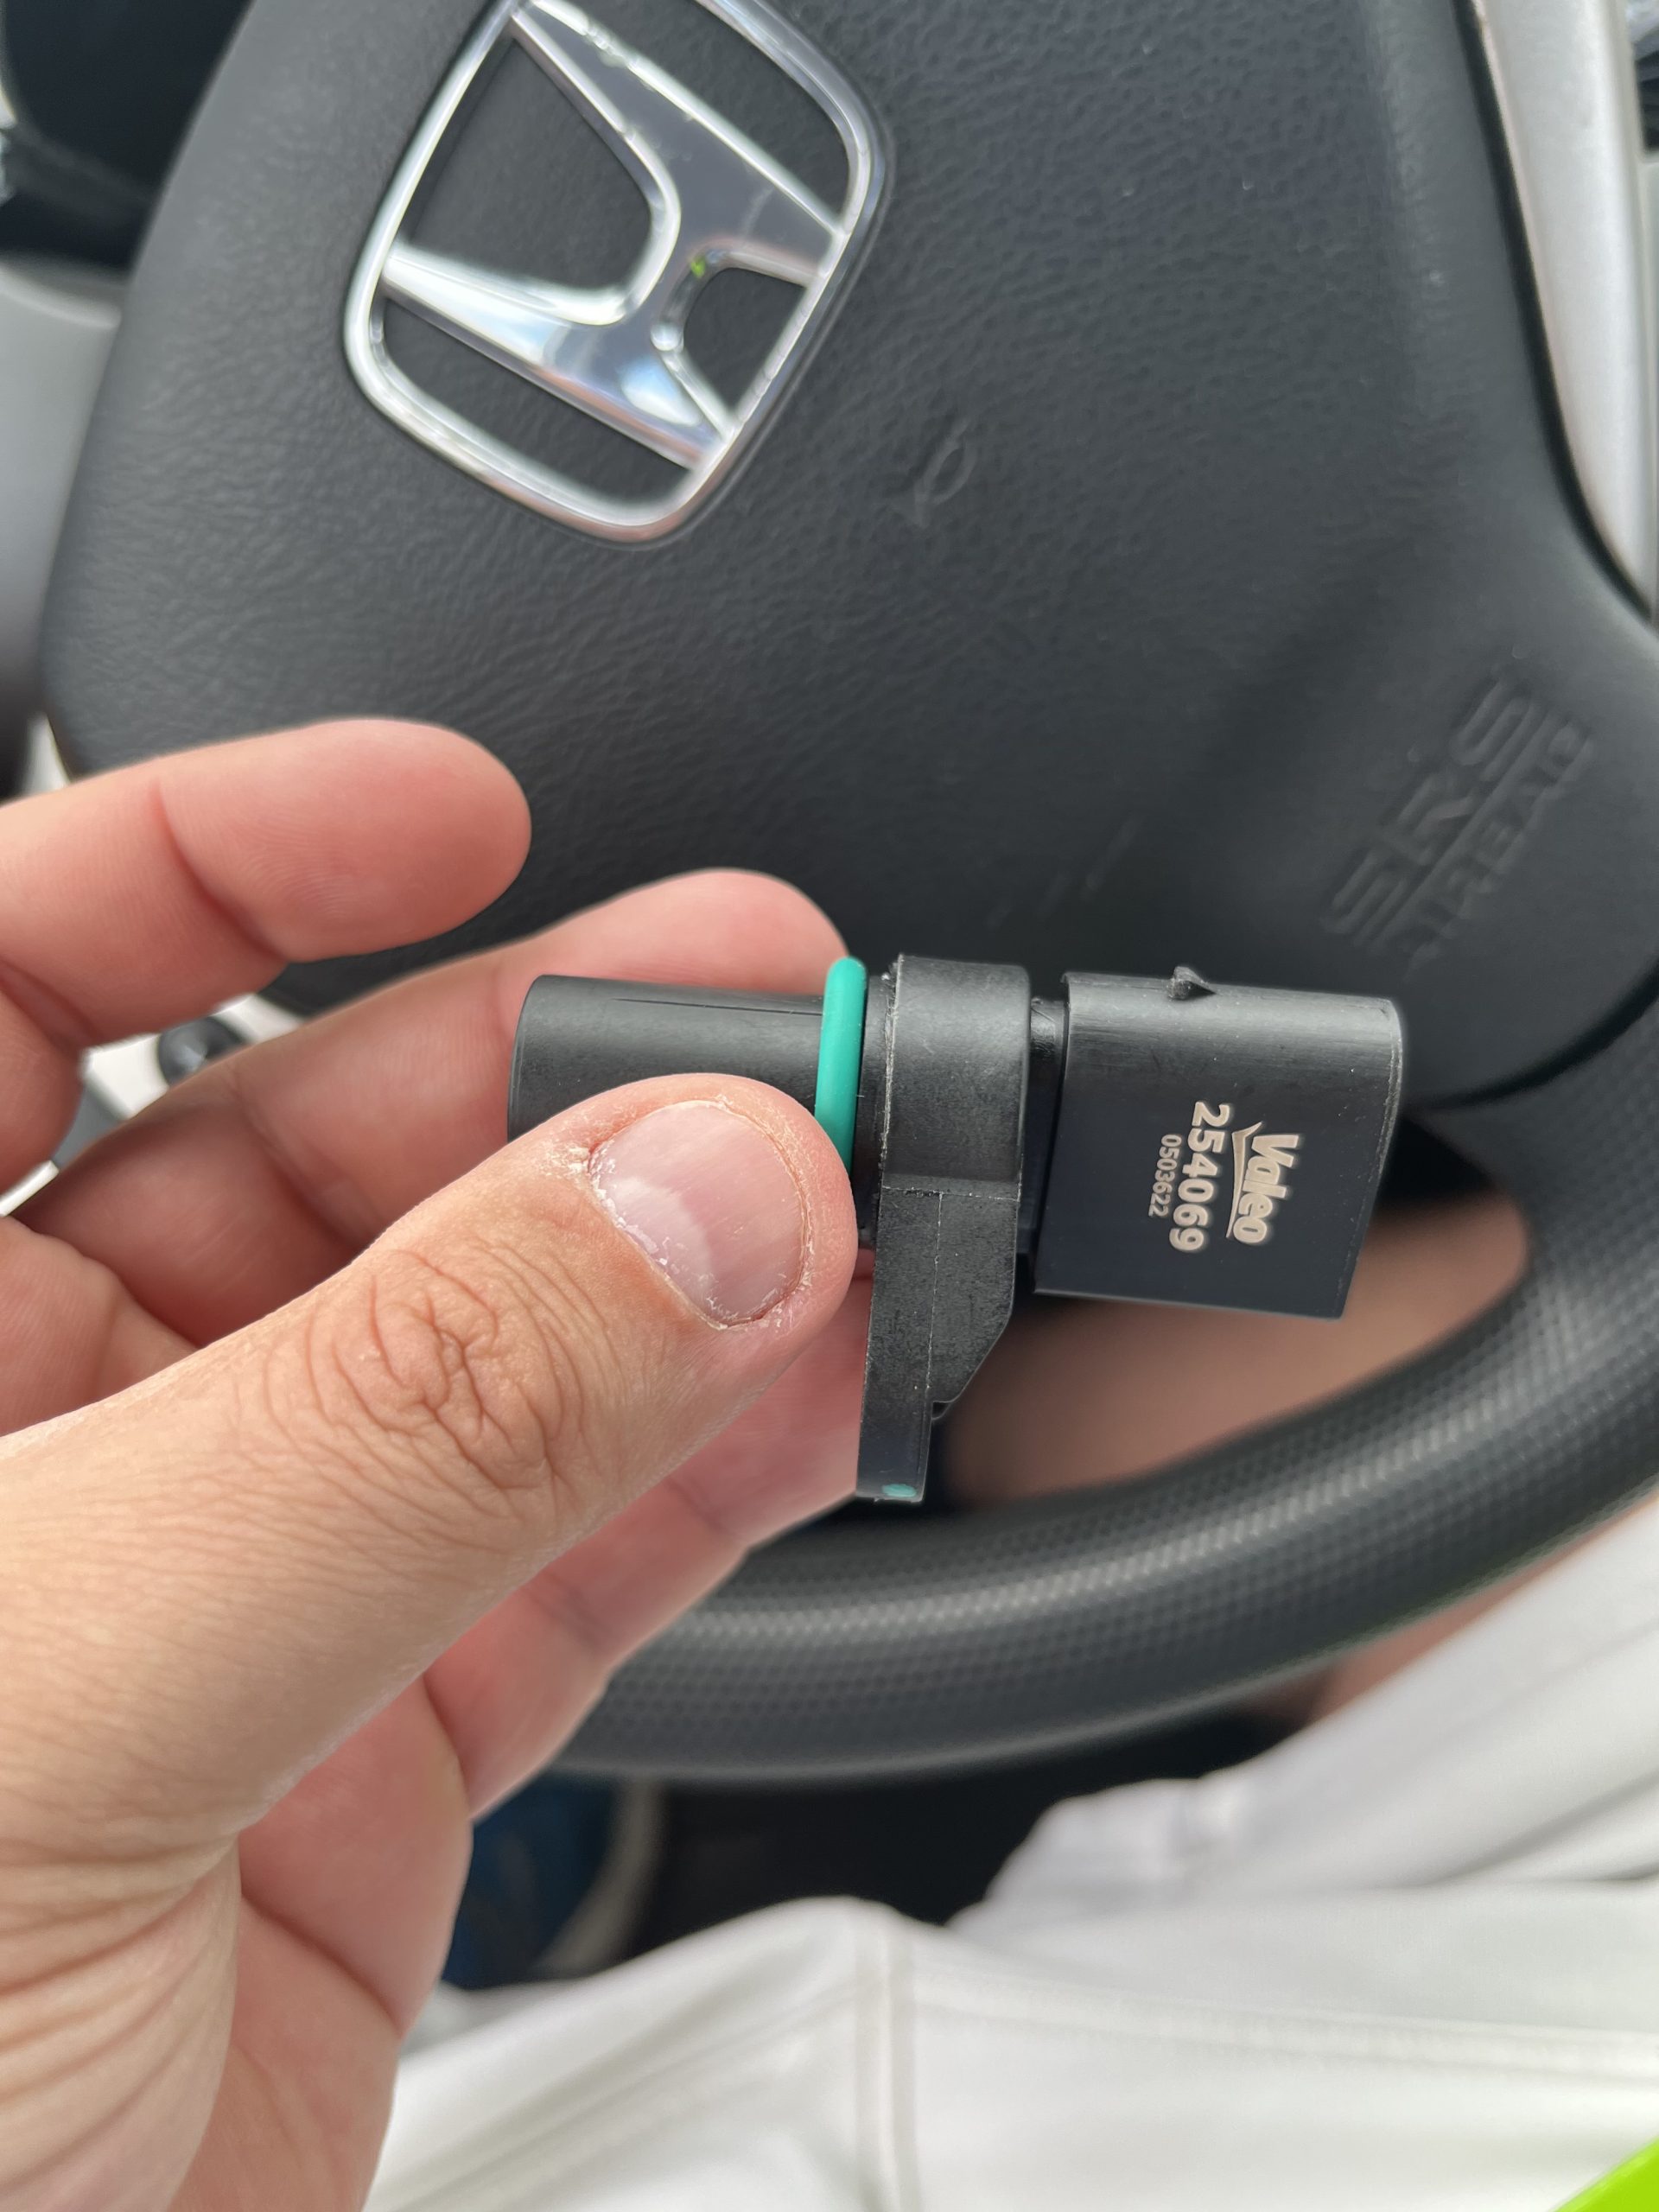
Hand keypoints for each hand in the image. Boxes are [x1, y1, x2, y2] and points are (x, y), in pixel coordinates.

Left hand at [0, 723, 861, 2210]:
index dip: (232, 851)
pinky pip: (559, 1557)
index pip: (11, 970)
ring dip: (675, 1272)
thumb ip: (400, 1434)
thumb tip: (687, 1211)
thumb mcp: (49, 1699)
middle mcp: (19, 1442)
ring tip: (851, 1203)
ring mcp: (203, 1602)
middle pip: (311, 1149)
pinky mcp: (346, 1766)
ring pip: (478, 1357)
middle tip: (772, 1035)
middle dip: (552, 1073)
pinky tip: (822, 1390)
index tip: (462, 813)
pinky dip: (707, 1473)